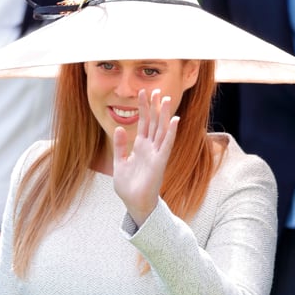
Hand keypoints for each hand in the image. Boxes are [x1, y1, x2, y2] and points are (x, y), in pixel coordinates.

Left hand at [112, 88, 179, 226]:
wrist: (134, 203)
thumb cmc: (128, 187)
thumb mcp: (119, 163)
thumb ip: (120, 146)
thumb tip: (119, 128)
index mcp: (140, 147)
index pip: (144, 123)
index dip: (144, 108)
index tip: (144, 92)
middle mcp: (150, 148)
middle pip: (154, 123)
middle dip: (155, 107)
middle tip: (158, 90)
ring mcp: (156, 154)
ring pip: (162, 130)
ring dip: (165, 115)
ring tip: (167, 99)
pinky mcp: (160, 162)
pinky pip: (167, 145)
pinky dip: (171, 133)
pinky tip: (175, 120)